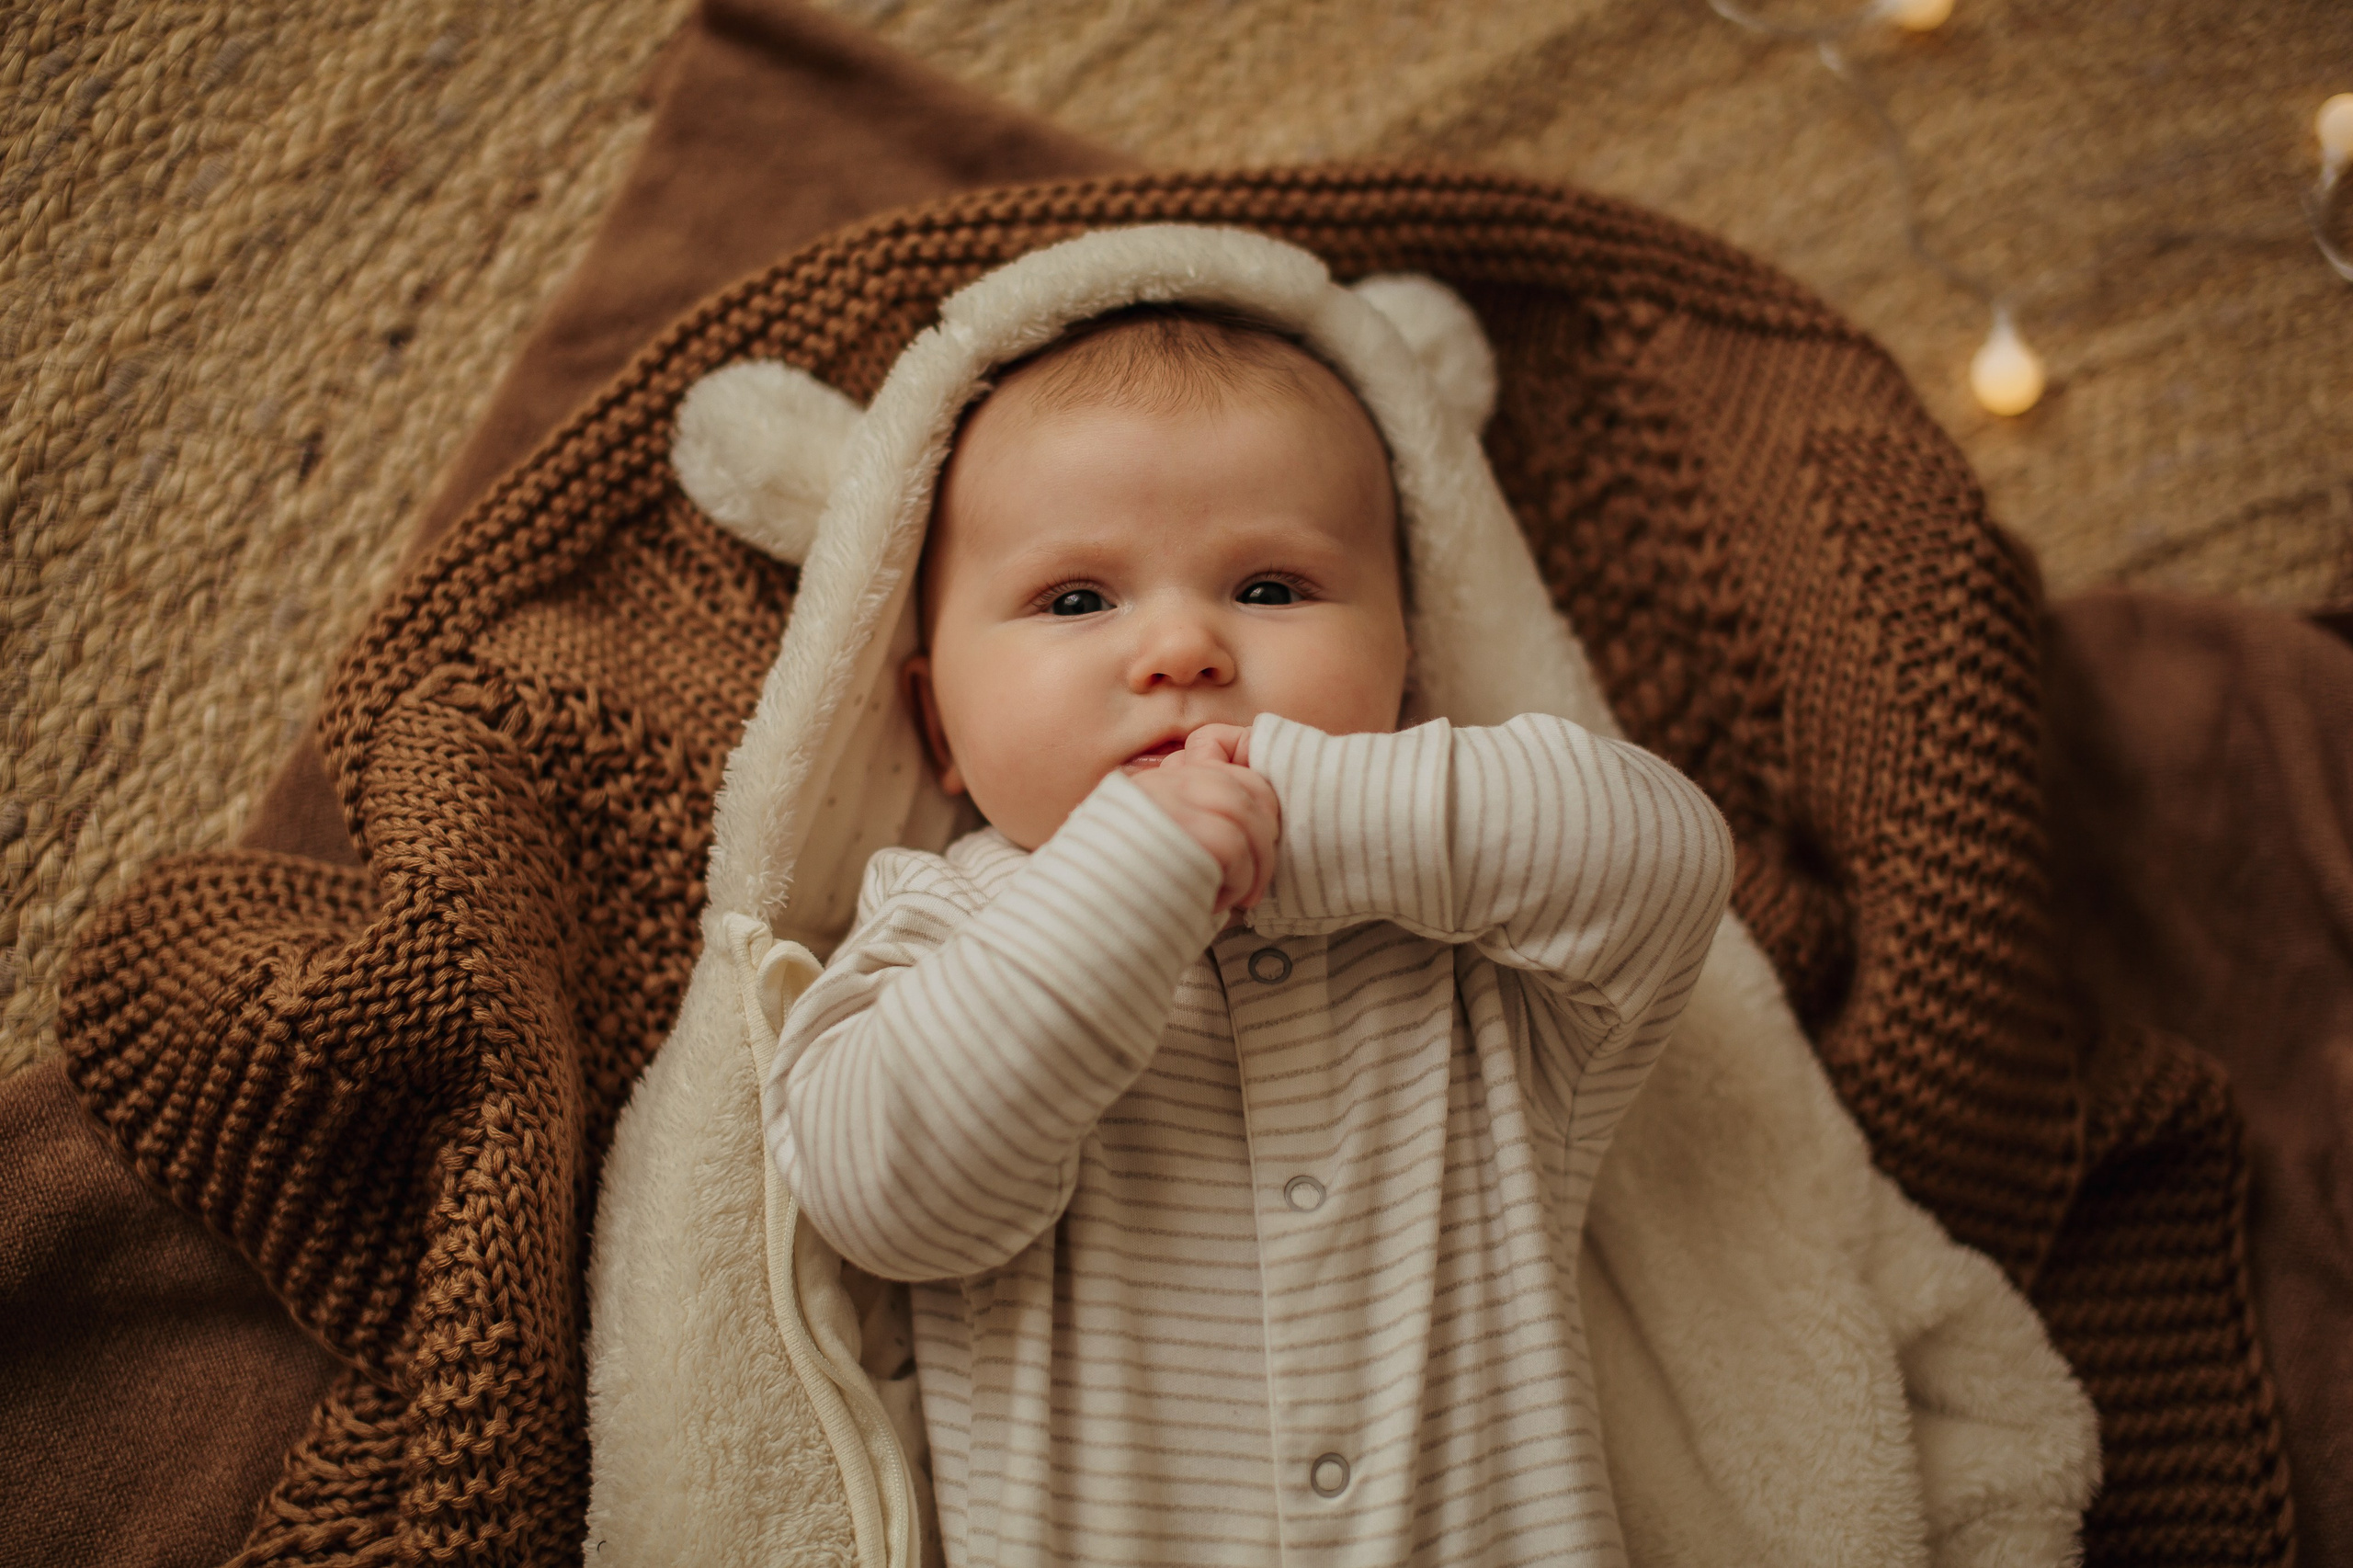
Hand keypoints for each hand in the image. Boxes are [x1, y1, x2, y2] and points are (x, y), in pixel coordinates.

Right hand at [1130, 728, 1277, 916]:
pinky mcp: (1177, 830)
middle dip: (1266, 837)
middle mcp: (1163, 783)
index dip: (1260, 810)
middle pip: (1248, 788)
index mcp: (1159, 783)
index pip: (1233, 774)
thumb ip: (1195, 827)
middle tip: (1255, 883)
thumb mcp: (1159, 849)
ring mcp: (1168, 802)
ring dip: (1256, 865)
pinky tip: (1214, 904)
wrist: (1078, 922)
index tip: (1257, 851)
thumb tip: (1257, 834)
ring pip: (1247, 816)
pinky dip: (1237, 882)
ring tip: (1239, 898)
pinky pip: (1235, 846)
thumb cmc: (1122, 900)